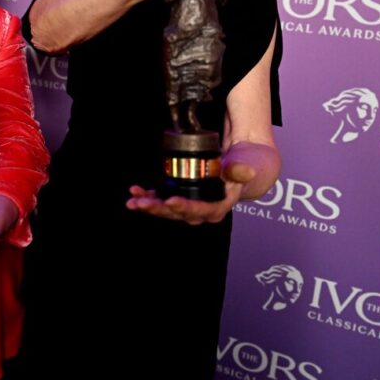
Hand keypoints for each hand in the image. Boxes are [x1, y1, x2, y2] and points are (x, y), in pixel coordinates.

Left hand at [125, 161, 257, 225]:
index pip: (201, 210)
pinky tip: (135, 191)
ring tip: (133, 200)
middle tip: (142, 203)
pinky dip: (148, 196)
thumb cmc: (244, 166)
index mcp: (219, 207)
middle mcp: (202, 211)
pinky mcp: (179, 198)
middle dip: (159, 209)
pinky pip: (161, 200)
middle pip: (178, 213)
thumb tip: (242, 170)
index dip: (185, 207)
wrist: (240, 165)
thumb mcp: (246, 165)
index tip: (171, 201)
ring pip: (166, 210)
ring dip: (148, 205)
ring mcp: (189, 206)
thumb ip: (241, 170)